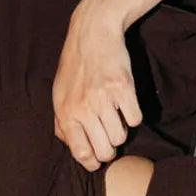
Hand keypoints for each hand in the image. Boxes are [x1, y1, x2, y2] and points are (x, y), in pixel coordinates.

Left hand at [52, 7, 143, 169]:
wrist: (92, 33)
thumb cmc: (76, 65)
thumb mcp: (59, 93)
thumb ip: (62, 122)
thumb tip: (72, 147)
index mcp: (66, 111)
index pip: (81, 152)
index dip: (92, 162)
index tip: (97, 160)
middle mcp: (84, 108)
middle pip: (105, 151)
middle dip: (109, 149)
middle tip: (109, 137)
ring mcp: (104, 98)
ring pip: (121, 137)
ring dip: (121, 130)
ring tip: (115, 115)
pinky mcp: (123, 88)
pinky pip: (135, 119)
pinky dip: (133, 115)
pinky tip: (125, 104)